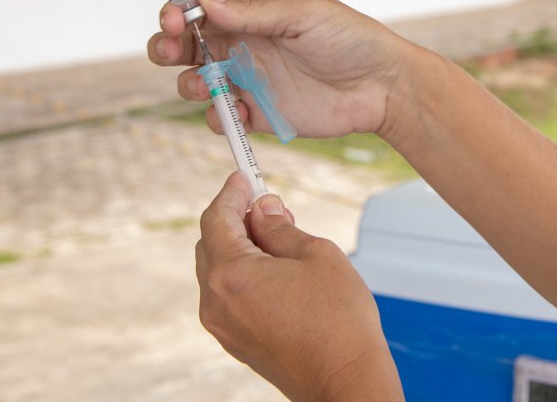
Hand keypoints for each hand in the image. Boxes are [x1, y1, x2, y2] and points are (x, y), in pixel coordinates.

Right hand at [148, 0, 417, 139]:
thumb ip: (254, 12)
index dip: (177, 12)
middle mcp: (243, 47)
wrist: (383, 85)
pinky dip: (218, 117)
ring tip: (206, 84)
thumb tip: (204, 1)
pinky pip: (223, 118)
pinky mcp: (260, 115)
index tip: (175, 19)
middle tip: (170, 48)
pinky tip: (236, 111)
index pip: (199, 11)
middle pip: (186, 47)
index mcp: (251, 16)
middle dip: (166, 46)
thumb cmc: (350, 38)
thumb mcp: (304, 14)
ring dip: (189, 83)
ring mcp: (250, 82)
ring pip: (196, 83)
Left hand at [196, 173, 402, 400]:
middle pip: (211, 243)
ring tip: (282, 238)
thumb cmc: (338, 322)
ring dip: (242, 247)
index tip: (244, 177)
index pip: (216, 219)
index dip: (231, 193)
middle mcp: (217, 302)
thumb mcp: (315, 254)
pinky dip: (244, 273)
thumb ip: (280, 228)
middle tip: (272, 207)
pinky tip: (276, 269)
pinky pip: (228, 295)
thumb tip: (262, 210)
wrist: (345, 380)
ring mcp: (224, 326)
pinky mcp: (236, 341)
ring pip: (219, 270)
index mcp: (231, 275)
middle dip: (238, 219)